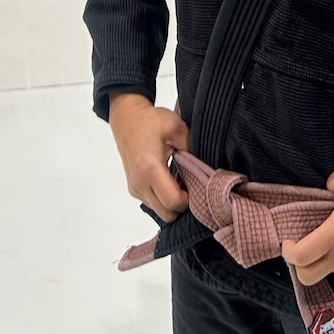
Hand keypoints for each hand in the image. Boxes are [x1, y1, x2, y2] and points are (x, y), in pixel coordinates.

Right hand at [108, 93, 190, 221]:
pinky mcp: (134, 189)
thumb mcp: (177, 128)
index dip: (190, 199)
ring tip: (181, 181)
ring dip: (173, 203)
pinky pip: (153, 204)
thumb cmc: (150, 121)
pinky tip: (171, 181)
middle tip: (192, 186)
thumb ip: (192, 149)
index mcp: (150, 168)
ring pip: (160, 211)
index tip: (198, 185)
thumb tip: (206, 169)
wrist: (127, 119)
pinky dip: (164, 199)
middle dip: (182, 205)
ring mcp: (135, 188)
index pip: (173, 202)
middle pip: (167, 214)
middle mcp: (140, 182)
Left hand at [280, 168, 333, 285]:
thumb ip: (329, 184)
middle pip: (309, 277)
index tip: (288, 239)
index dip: (288, 252)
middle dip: (299, 265)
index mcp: (333, 237)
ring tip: (332, 232)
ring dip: (323, 257)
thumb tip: (328, 192)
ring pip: (331, 269)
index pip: (300, 258)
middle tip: (302, 245)